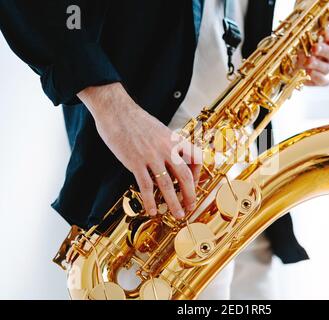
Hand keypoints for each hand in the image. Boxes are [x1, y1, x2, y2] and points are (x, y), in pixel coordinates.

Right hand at [78, 83, 201, 218]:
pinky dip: (150, 201)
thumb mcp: (160, 129)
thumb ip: (167, 144)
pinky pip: (146, 186)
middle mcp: (167, 149)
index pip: (197, 158)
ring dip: (174, 203)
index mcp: (175, 140)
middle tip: (191, 206)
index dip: (199, 173)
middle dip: (190, 195)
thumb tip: (172, 159)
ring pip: (167, 185)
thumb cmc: (137, 120)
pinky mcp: (135, 162)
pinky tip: (151, 211)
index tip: (195, 182)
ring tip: (178, 215)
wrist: (116, 110)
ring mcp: (151, 156)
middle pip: (185, 176)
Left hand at [297, 27, 328, 85]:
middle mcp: (327, 55)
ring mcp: (324, 68)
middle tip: (314, 48)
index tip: (325, 32)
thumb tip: (303, 25)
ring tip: (307, 62)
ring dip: (317, 64)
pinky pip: (324, 82)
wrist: (282, 65)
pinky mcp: (318, 81)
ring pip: (327, 68)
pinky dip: (317, 78)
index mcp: (326, 41)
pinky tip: (309, 74)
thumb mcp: (295, 36)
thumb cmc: (292, 47)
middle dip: (324, 50)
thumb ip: (302, 32)